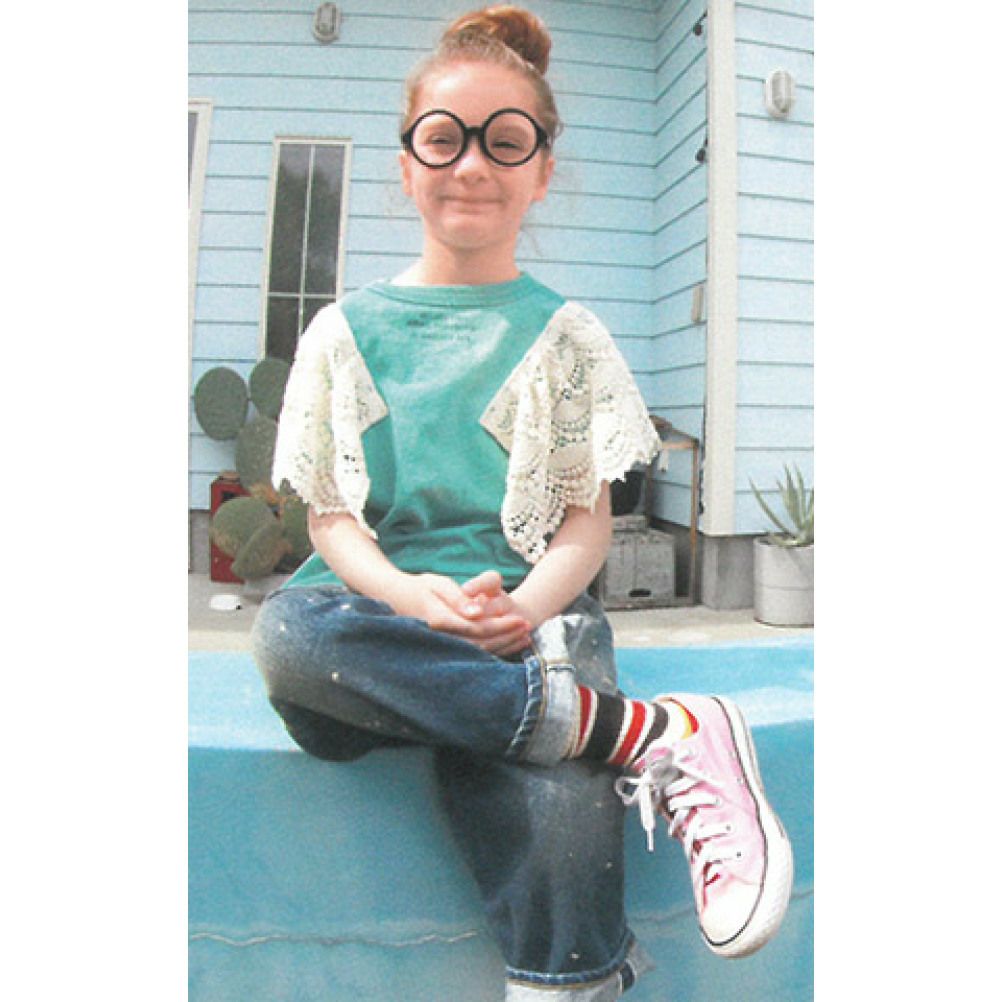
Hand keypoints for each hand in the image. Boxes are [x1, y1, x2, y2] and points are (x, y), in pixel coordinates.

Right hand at [389, 571, 531, 655]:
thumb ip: (458, 598)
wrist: (394, 600)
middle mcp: (441, 638)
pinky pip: (472, 653)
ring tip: (524, 638)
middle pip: (482, 643)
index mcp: (440, 620)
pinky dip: (492, 649)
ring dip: (503, 646)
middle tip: (528, 628)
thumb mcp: (438, 584)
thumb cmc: (419, 587)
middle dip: (508, 637)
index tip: (522, 620)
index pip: (479, 627)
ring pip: (478, 652)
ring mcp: (441, 647)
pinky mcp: (444, 650)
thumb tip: (478, 611)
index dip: (503, 626)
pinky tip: (507, 644)